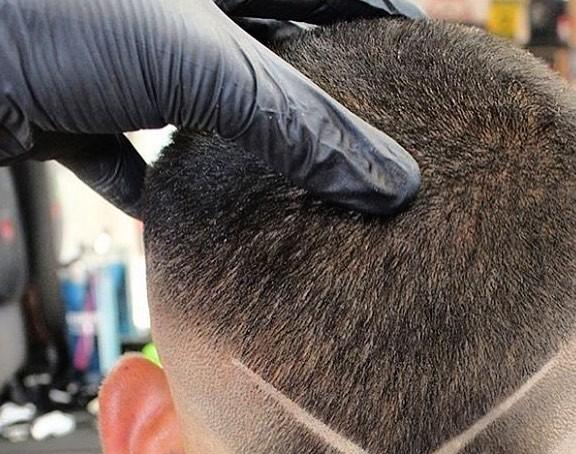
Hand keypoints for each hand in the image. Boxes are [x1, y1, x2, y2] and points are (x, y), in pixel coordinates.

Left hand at [0, 0, 423, 216]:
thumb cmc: (45, 10)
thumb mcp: (197, 60)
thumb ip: (299, 123)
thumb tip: (391, 182)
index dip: (382, 19)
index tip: (430, 59)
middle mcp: (168, 9)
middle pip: (264, 54)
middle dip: (312, 97)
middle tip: (363, 146)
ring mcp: (116, 51)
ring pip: (199, 104)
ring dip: (235, 148)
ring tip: (289, 188)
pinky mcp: (68, 100)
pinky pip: (121, 149)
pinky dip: (146, 184)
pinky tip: (170, 212)